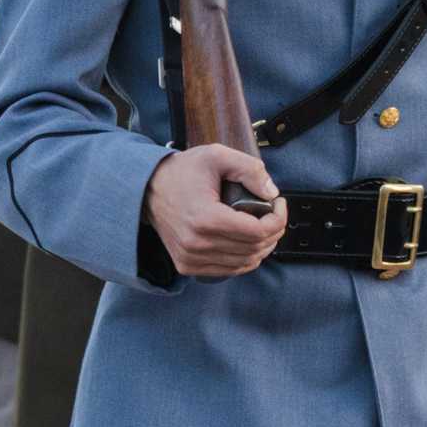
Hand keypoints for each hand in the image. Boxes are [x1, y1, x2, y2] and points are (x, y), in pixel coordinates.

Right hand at [145, 144, 285, 277]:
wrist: (147, 188)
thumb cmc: (182, 171)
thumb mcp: (216, 155)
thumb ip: (249, 169)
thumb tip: (272, 193)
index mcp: (205, 218)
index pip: (257, 232)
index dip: (278, 219)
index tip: (279, 203)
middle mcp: (197, 244)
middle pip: (254, 249)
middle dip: (274, 231)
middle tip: (275, 213)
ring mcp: (191, 258)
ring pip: (245, 263)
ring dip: (263, 246)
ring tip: (265, 226)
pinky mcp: (187, 265)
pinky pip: (229, 270)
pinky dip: (246, 258)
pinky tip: (249, 241)